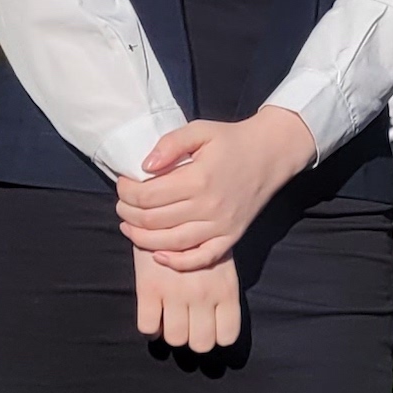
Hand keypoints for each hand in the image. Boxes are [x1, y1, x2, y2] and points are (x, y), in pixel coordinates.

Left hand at [114, 108, 314, 269]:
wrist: (271, 153)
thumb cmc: (232, 140)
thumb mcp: (200, 130)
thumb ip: (170, 144)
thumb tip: (144, 166)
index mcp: (198, 179)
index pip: (147, 195)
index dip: (126, 192)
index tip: (122, 184)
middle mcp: (208, 207)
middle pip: (153, 221)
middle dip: (128, 213)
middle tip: (122, 205)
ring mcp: (220, 226)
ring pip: (170, 243)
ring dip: (142, 239)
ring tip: (129, 227)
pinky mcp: (230, 237)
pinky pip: (200, 258)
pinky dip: (177, 262)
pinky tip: (159, 256)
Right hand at [134, 244, 242, 355]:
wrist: (169, 207)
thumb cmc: (198, 235)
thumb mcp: (219, 260)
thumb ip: (221, 290)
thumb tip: (216, 327)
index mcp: (226, 289)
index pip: (227, 335)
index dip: (216, 336)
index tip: (207, 327)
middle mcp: (204, 295)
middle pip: (201, 344)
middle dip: (193, 337)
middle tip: (187, 323)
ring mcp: (176, 292)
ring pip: (175, 339)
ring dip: (171, 332)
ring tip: (169, 317)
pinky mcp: (149, 287)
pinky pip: (148, 326)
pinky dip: (150, 327)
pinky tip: (153, 312)